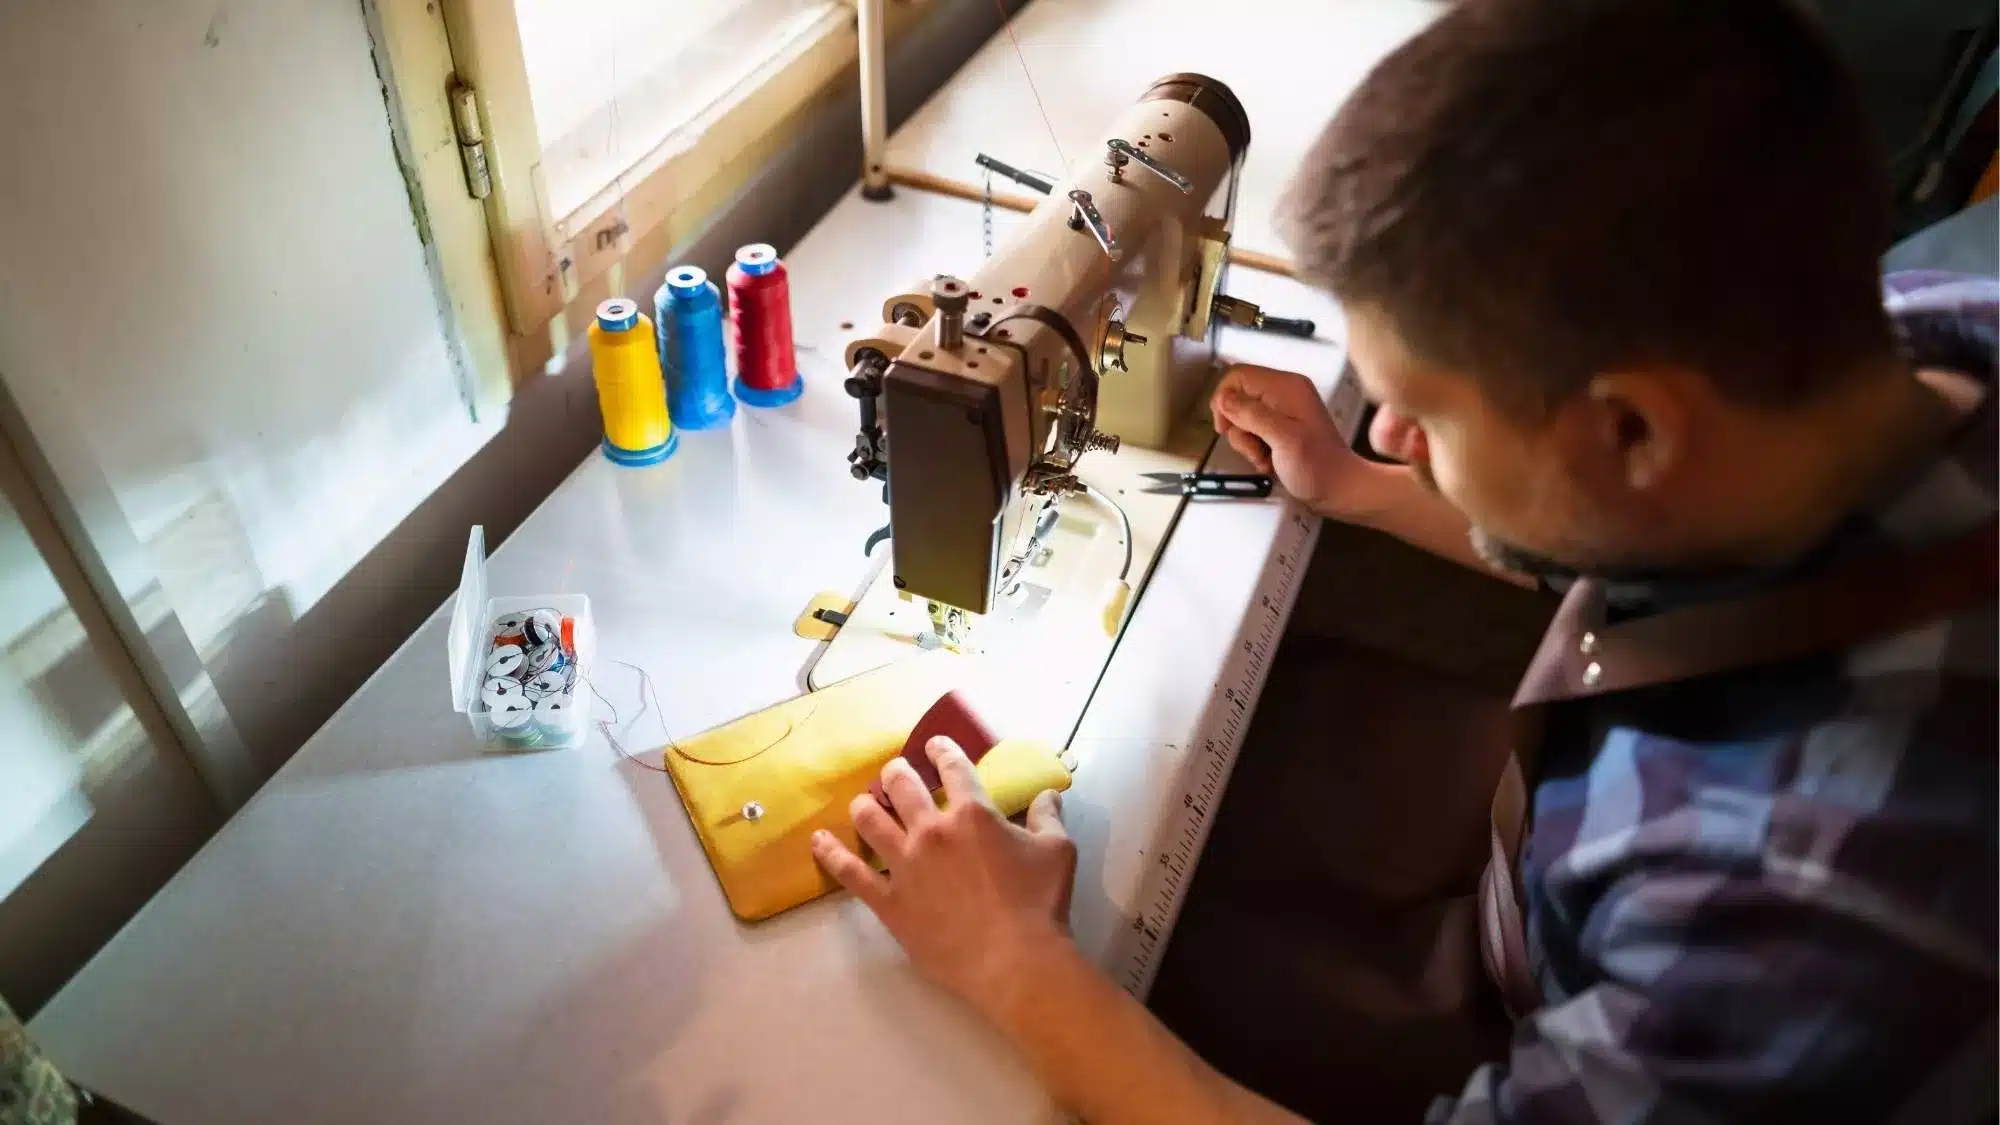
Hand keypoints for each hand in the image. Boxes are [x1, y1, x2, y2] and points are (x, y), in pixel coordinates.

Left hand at [812, 738, 1076, 1017]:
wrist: (1015, 962)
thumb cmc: (1040, 904)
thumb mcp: (1059, 851)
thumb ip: (1049, 816)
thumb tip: (1048, 794)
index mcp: (972, 814)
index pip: (952, 768)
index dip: (941, 751)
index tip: (934, 746)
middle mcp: (931, 830)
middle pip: (901, 786)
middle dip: (896, 773)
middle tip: (895, 773)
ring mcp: (904, 865)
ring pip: (870, 820)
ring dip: (865, 805)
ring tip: (864, 803)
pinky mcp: (888, 901)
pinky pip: (849, 873)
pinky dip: (830, 854)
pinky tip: (818, 841)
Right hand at [1210, 364, 1393, 520]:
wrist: (1339, 488)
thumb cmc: (1318, 465)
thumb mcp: (1284, 439)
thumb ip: (1252, 415)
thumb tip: (1222, 399)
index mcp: (1286, 386)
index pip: (1238, 376)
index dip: (1224, 399)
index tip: (1224, 426)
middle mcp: (1282, 393)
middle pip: (1236, 398)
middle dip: (1237, 426)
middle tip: (1253, 446)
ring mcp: (1281, 410)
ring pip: (1241, 418)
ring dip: (1246, 442)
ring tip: (1264, 457)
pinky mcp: (1280, 427)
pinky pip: (1252, 431)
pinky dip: (1254, 448)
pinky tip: (1269, 461)